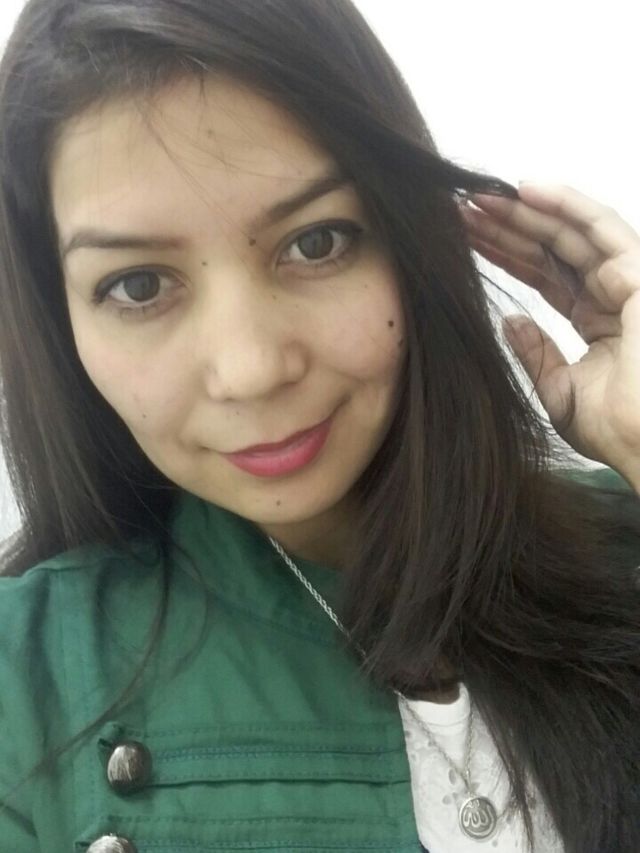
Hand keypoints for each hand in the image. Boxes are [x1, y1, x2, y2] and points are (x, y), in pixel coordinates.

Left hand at [458, 182, 639, 489]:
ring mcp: (630, 282)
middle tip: (461, 210)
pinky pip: (601, 228)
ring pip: (571, 233)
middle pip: (552, 250)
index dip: (507, 255)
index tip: (465, 240)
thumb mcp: (560, 391)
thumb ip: (537, 353)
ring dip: (525, 212)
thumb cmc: (615, 430)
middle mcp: (614, 295)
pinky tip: (525, 190)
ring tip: (480, 197)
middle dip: (507, 228)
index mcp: (598, 321)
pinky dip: (566, 205)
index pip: (545, 276)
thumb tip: (511, 320)